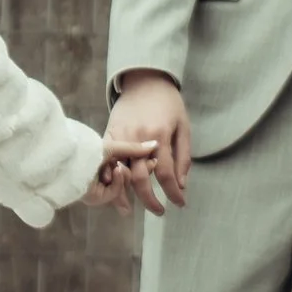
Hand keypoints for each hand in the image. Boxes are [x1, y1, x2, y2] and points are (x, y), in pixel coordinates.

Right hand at [99, 72, 190, 214]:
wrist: (145, 79)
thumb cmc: (169, 103)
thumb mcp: (184, 127)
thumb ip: (183, 156)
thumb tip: (181, 184)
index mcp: (160, 136)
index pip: (166, 174)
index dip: (173, 193)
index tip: (179, 204)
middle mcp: (138, 138)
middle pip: (141, 179)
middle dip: (150, 200)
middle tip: (159, 211)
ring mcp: (121, 136)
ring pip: (120, 173)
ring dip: (125, 195)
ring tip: (130, 210)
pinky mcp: (109, 133)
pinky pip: (108, 161)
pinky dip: (110, 177)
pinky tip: (114, 189)